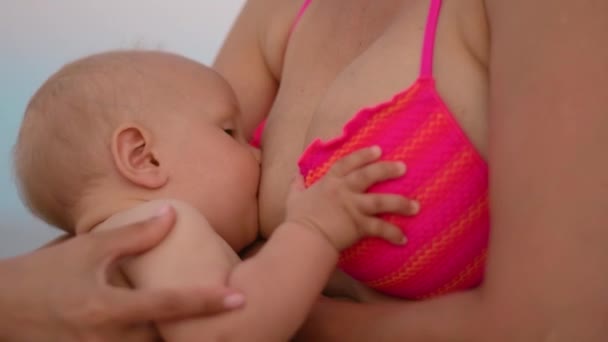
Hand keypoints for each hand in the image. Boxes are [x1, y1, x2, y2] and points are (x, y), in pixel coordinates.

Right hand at [0, 207, 244, 341]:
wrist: (1, 309)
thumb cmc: (43, 276)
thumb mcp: (89, 250)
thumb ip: (134, 235)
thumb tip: (172, 215)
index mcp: (109, 308)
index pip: (169, 304)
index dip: (207, 301)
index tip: (239, 299)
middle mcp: (107, 339)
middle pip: (167, 341)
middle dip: (198, 334)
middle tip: (232, 321)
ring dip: (175, 339)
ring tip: (205, 329)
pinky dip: (150, 341)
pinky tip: (165, 332)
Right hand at [286, 146, 418, 249]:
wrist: (304, 238)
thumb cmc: (298, 220)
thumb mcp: (294, 198)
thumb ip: (297, 185)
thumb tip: (296, 175)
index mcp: (329, 183)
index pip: (347, 163)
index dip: (363, 155)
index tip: (378, 150)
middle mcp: (344, 191)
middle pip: (369, 175)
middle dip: (387, 170)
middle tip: (404, 167)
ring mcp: (353, 207)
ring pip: (382, 201)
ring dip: (400, 203)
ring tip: (415, 206)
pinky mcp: (359, 225)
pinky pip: (380, 228)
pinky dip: (392, 233)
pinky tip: (403, 238)